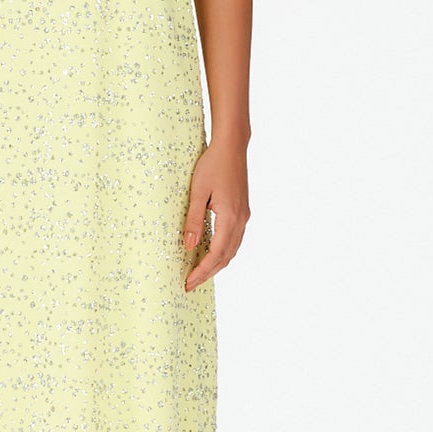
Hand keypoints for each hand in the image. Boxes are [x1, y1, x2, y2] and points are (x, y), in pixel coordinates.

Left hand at [182, 141, 248, 292]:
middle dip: (208, 273)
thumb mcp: (197, 192)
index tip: (188, 283)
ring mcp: (244, 216)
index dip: (202, 271)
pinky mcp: (242, 211)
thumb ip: (194, 220)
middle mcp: (241, 220)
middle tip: (190, 284)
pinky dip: (223, 252)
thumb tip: (190, 246)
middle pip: (226, 256)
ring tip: (199, 273)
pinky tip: (211, 253)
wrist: (231, 146)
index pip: (216, 254)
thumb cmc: (212, 165)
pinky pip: (234, 239)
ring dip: (217, 264)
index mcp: (230, 217)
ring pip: (232, 249)